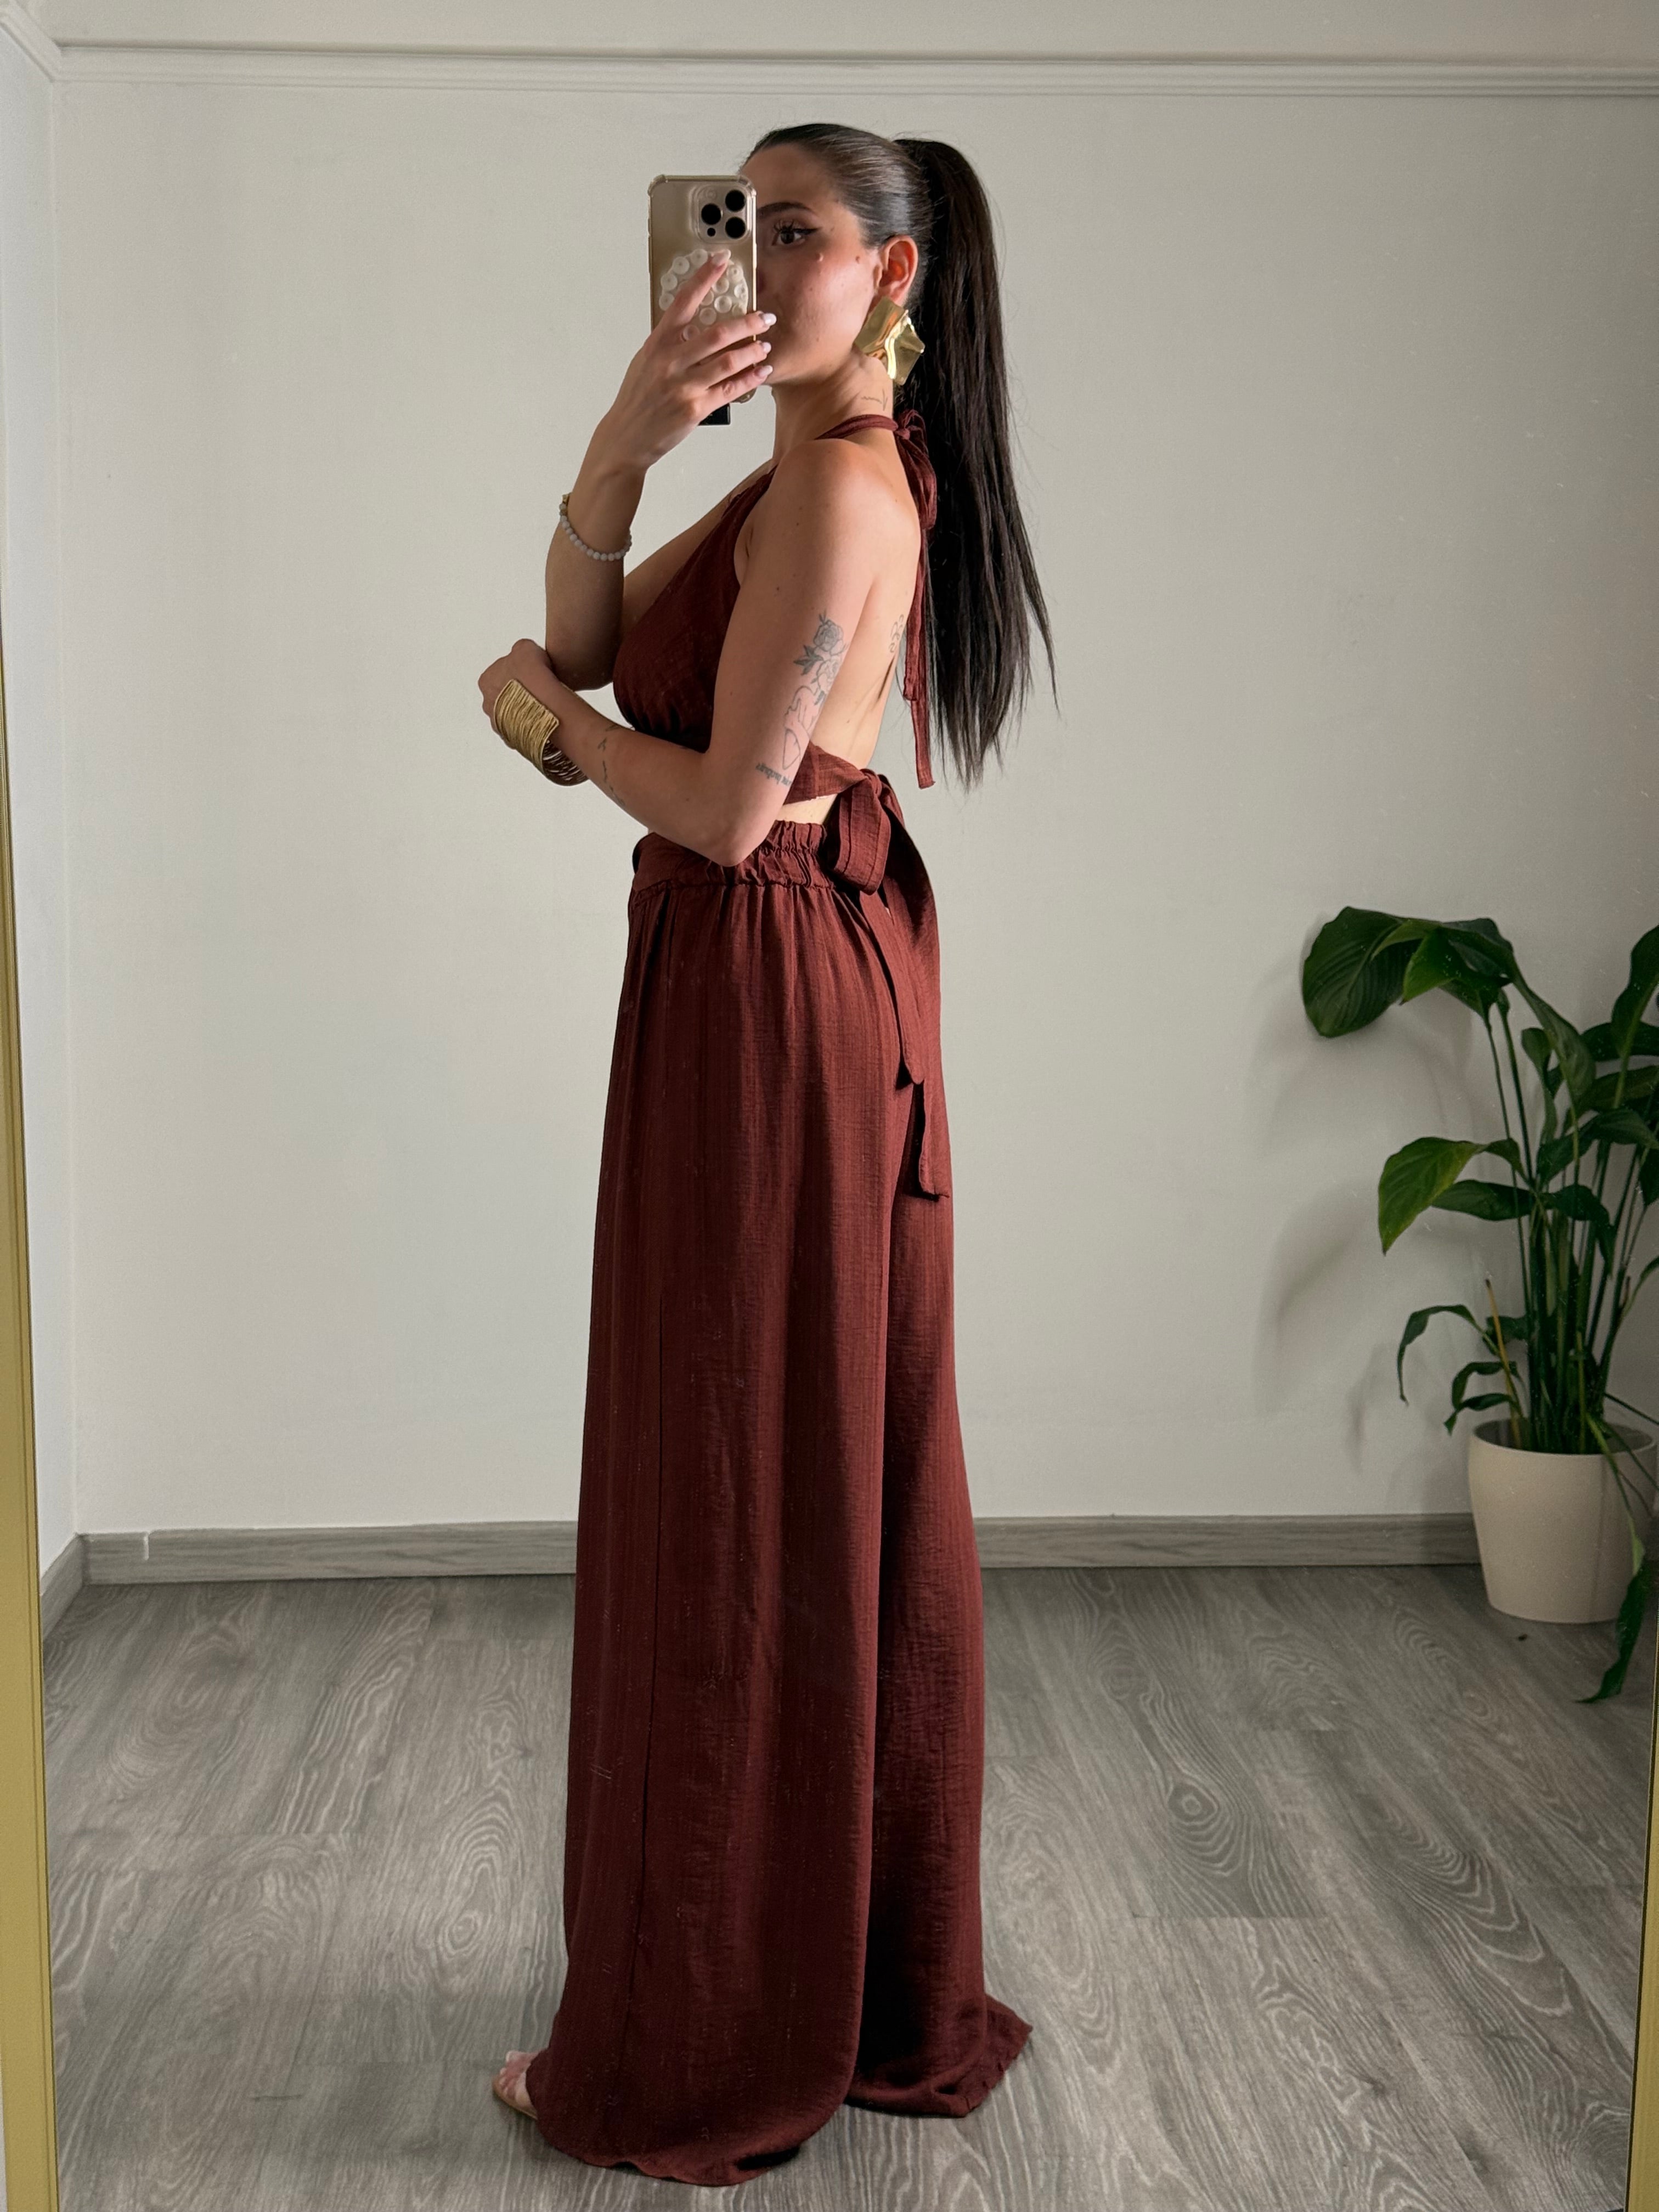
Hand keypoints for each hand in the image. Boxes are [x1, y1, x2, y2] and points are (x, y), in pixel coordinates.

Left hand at [478, 640, 588, 782]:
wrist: (547, 709)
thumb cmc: (533, 677)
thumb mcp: (525, 647)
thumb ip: (520, 649)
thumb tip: (524, 656)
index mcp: (486, 680)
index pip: (503, 670)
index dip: (523, 669)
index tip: (536, 671)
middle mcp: (488, 704)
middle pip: (508, 693)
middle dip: (523, 690)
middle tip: (541, 687)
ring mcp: (501, 725)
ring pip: (516, 712)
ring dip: (528, 708)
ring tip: (547, 704)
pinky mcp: (516, 740)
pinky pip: (525, 728)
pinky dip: (534, 723)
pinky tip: (547, 717)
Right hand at [596, 250, 773, 472]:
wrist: (627, 437)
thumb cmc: (638, 398)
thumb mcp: (645, 361)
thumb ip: (668, 343)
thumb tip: (692, 324)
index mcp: (658, 343)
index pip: (684, 301)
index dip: (704, 277)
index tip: (721, 259)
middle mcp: (670, 361)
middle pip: (717, 333)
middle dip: (747, 323)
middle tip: (765, 317)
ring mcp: (684, 386)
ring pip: (729, 361)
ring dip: (753, 352)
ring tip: (765, 346)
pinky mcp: (695, 409)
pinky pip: (730, 390)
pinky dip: (750, 379)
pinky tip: (761, 372)